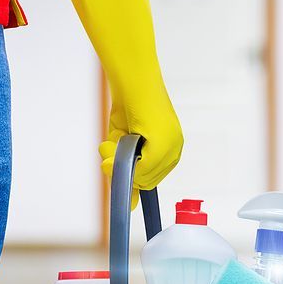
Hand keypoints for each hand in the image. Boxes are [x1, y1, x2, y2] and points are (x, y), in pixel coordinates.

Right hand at [63, 0, 183, 200]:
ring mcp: (171, 146)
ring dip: (119, 161)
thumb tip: (127, 201)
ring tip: (113, 141)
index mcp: (168, 149)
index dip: (134, 183)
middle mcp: (174, 149)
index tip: (126, 197)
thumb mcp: (122, 142)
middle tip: (108, 154)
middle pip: (147, 180)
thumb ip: (124, 166)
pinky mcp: (164, 141)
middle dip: (122, 171)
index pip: (152, 178)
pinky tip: (118, 142)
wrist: (131, 82)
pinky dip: (125, 158)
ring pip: (143, 174)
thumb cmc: (127, 107)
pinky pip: (144, 166)